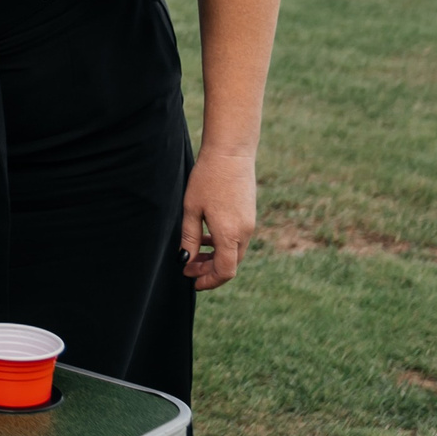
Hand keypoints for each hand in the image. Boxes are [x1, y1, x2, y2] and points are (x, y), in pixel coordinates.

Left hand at [180, 151, 256, 289]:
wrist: (231, 153)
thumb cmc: (207, 179)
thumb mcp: (192, 210)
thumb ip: (190, 239)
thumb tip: (186, 261)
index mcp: (230, 234)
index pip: (225, 271)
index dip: (209, 281)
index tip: (193, 282)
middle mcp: (245, 233)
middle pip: (230, 264)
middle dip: (209, 270)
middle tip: (187, 267)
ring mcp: (250, 224)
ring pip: (234, 252)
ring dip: (215, 257)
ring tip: (194, 253)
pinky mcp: (249, 216)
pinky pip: (237, 239)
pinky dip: (222, 244)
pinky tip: (206, 237)